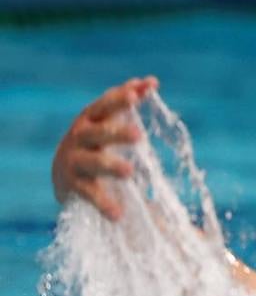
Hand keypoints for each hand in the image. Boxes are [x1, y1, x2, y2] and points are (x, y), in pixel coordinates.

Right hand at [52, 76, 158, 219]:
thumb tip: (151, 81)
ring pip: (93, 163)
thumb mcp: (108, 120)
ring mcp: (75, 162)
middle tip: (139, 136)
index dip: (121, 98)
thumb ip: (128, 101)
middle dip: (117, 133)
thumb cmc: (96, 141)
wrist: (65, 173)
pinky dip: (104, 204)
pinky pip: (90, 195)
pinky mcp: (73, 187)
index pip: (106, 104)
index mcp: (91, 118)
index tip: (139, 92)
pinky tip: (118, 214)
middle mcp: (80, 137)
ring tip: (129, 172)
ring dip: (111, 166)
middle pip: (99, 133)